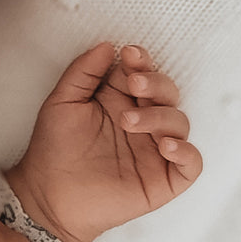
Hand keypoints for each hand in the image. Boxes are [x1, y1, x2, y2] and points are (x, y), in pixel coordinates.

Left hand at [5, 43, 201, 241]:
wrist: (48, 196)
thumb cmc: (53, 150)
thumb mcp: (62, 102)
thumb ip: (83, 72)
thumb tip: (108, 45)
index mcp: (120, 101)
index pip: (143, 73)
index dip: (142, 61)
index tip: (129, 55)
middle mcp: (142, 122)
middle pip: (168, 93)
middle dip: (155, 83)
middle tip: (134, 84)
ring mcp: (154, 150)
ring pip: (180, 122)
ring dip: (160, 116)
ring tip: (129, 122)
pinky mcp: (163, 179)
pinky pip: (192, 163)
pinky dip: (187, 152)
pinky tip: (165, 146)